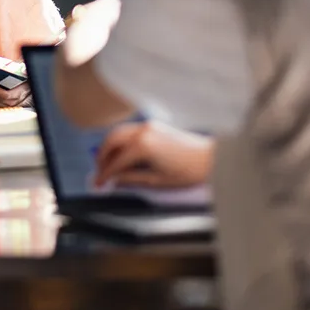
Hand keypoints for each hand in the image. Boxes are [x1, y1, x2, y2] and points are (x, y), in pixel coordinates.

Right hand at [94, 121, 213, 188]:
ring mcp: (147, 126)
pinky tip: (120, 153)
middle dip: (102, 157)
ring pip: (117, 133)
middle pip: (111, 141)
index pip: (115, 161)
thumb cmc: (188, 172)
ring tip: (107, 163)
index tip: (98, 184)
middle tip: (99, 172)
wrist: (210, 158)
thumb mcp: (157, 181)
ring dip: (109, 147)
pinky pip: (128, 130)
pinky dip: (120, 141)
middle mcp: (142, 131)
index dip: (104, 174)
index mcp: (142, 146)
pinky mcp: (153, 125)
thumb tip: (114, 181)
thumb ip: (131, 180)